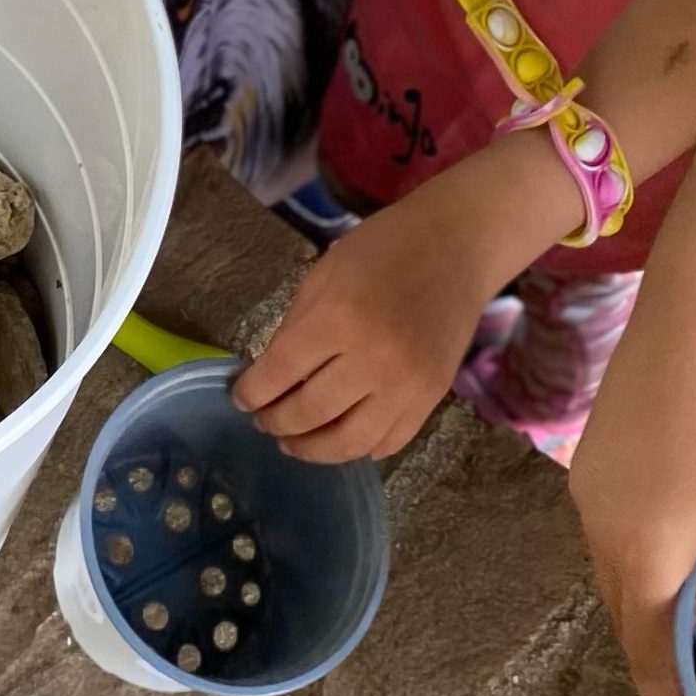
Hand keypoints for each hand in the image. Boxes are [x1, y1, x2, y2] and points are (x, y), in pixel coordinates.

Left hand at [232, 186, 498, 460]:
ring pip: (350, 443)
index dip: (251, 392)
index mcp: (338, 319)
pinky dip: (361, 449)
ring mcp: (408, 386)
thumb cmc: (384, 248)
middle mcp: (374, 361)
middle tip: (262, 421)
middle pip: (310, 414)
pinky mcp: (432, 398)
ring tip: (293, 442)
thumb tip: (271, 375)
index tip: (238, 398)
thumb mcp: (324, 273)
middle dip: (275, 422)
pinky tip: (341, 440)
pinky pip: (390, 441)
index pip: (279, 374)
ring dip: (313, 450)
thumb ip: (296, 326)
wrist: (456, 245)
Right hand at [569, 271, 695, 695]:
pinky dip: (636, 547)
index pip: (644, 646)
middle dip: (643, 650)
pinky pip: (612, 518)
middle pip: (621, 604)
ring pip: (613, 559)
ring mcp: (589, 478)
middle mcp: (598, 525)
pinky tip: (664, 539)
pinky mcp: (597, 440)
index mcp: (640, 557)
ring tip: (670, 621)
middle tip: (669, 693)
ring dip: (639, 594)